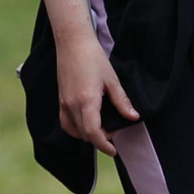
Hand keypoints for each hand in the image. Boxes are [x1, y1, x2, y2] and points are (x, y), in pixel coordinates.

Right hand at [55, 34, 137, 154]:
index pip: (94, 133)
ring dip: (87, 135)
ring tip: (101, 128)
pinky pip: (66, 122)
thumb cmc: (93, 58)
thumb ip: (122, 102)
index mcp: (86, 101)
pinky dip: (76, 129)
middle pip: (85, 135)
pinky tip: (86, 122)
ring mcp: (64, 103)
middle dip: (99, 139)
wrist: (72, 43)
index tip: (114, 150)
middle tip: (113, 133)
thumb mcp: (112, 80)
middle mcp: (72, 105)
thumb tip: (133, 117)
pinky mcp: (60, 100)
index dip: (104, 146)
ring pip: (74, 131)